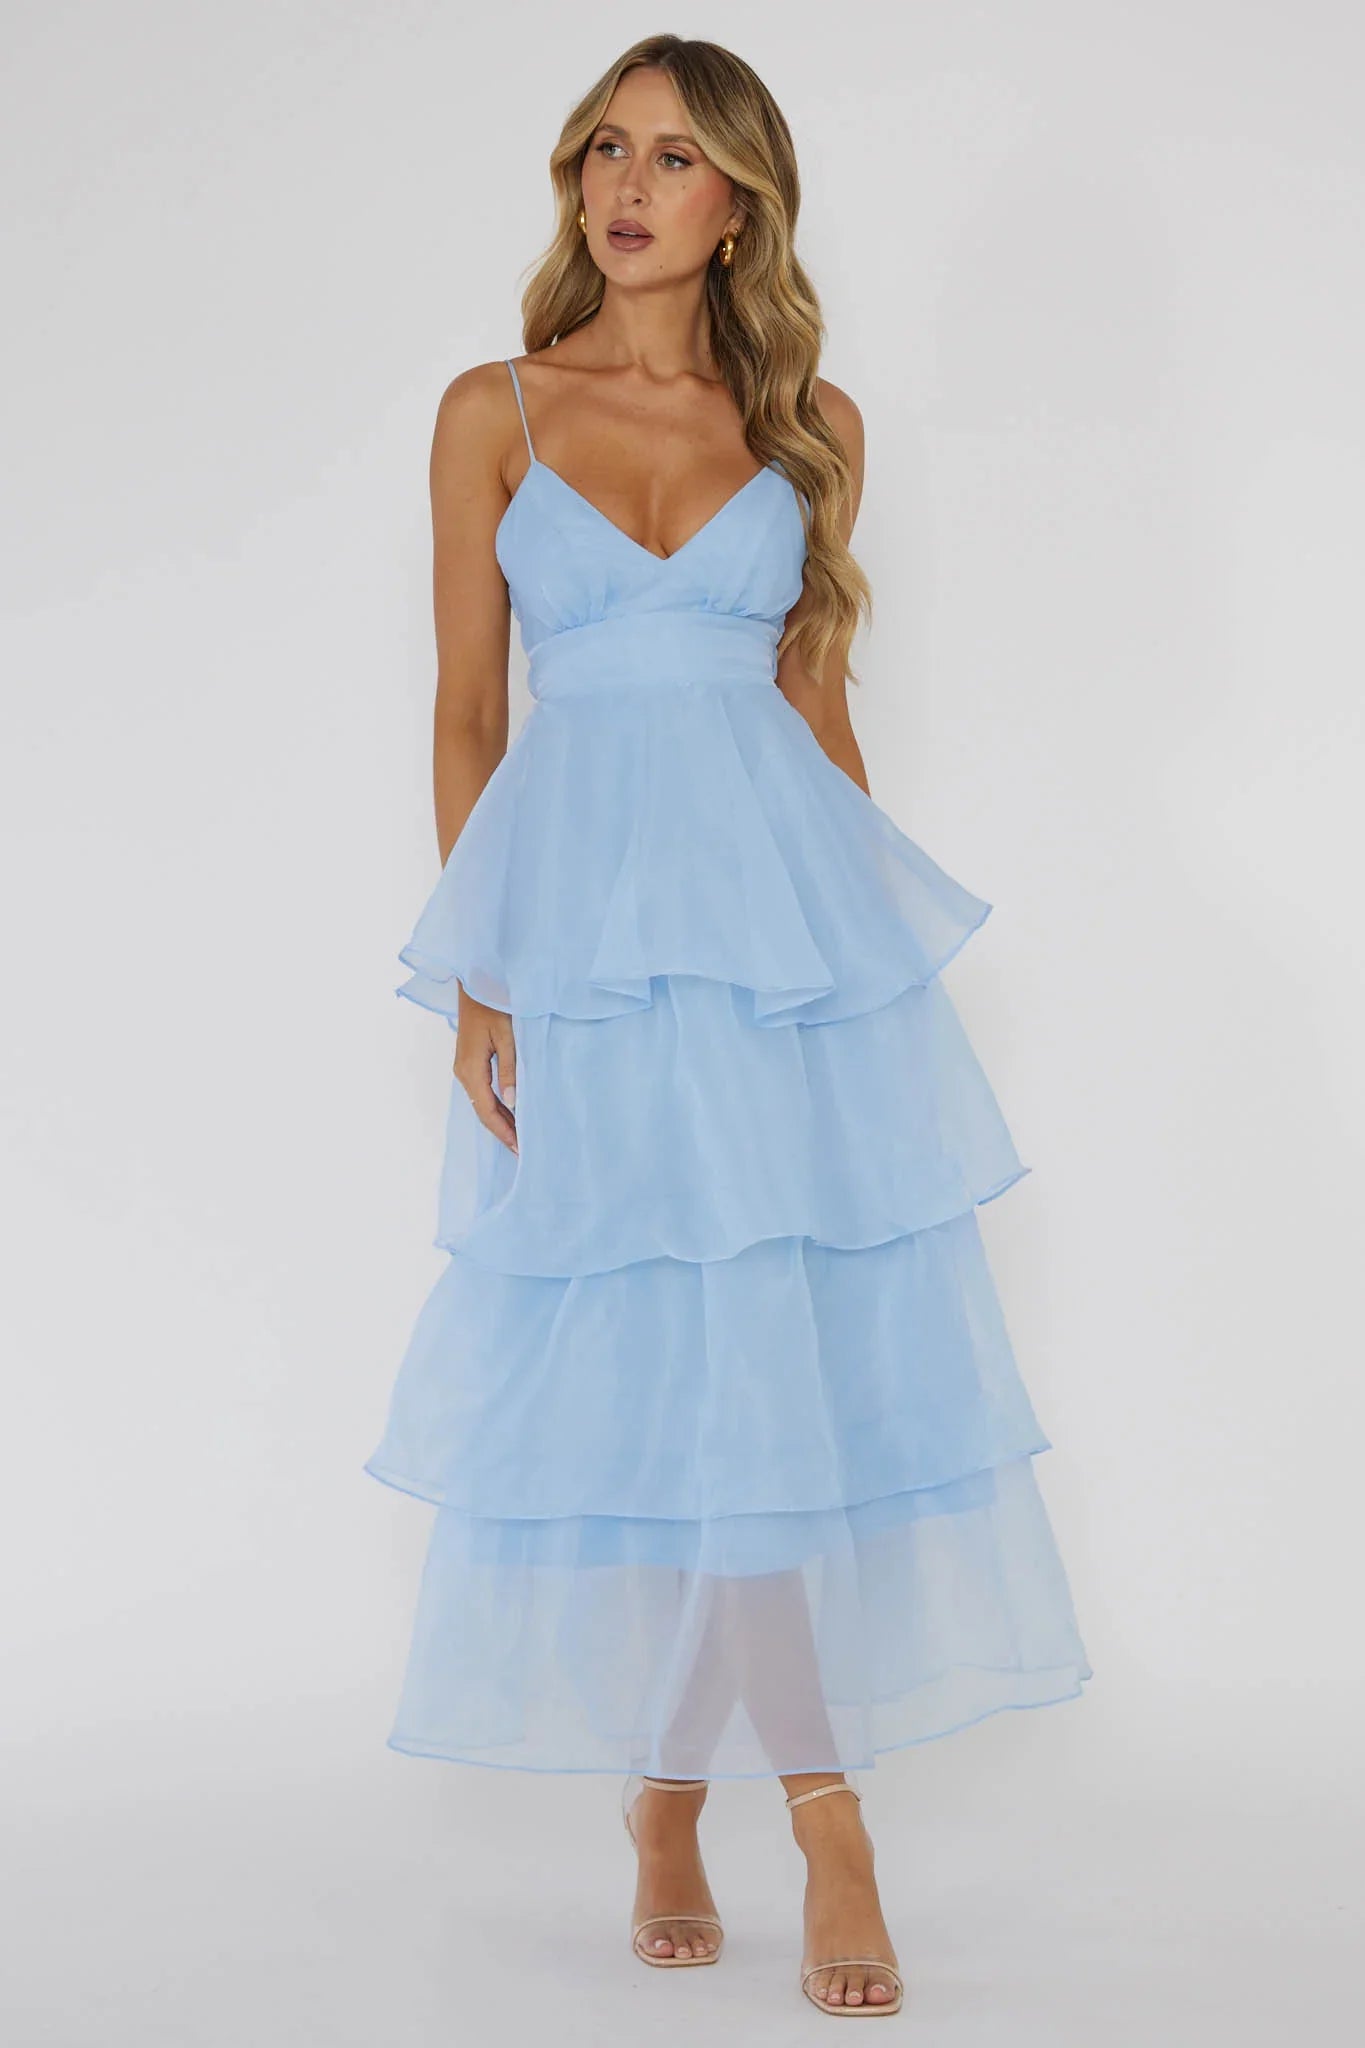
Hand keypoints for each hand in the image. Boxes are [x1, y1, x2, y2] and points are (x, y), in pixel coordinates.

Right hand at [453, 986, 517, 1154]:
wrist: (476, 982)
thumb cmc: (493, 1003)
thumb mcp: (506, 1035)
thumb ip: (510, 1069)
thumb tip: (513, 1102)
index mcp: (470, 1069)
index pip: (487, 1110)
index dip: (503, 1130)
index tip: (519, 1148)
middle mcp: (463, 1072)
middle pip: (482, 1110)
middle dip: (501, 1130)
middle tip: (521, 1150)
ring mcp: (464, 1067)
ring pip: (481, 1102)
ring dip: (499, 1119)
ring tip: (518, 1136)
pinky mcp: (470, 1061)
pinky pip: (482, 1091)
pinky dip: (496, 1105)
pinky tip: (509, 1112)